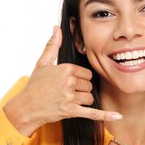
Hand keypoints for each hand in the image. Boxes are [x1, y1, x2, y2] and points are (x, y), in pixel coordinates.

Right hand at [3, 26, 122, 136]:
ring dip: (82, 101)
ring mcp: (70, 97)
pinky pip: (92, 113)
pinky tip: (119, 116)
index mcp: (65, 68)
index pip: (86, 73)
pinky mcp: (71, 111)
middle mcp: (68, 82)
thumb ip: (52, 45)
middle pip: (89, 85)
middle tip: (66, 93)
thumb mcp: (42, 63)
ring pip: (89, 97)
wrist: (26, 108)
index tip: (67, 83)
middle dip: (81, 89)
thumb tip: (56, 28)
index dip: (79, 79)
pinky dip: (106, 115)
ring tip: (67, 101)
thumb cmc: (34, 86)